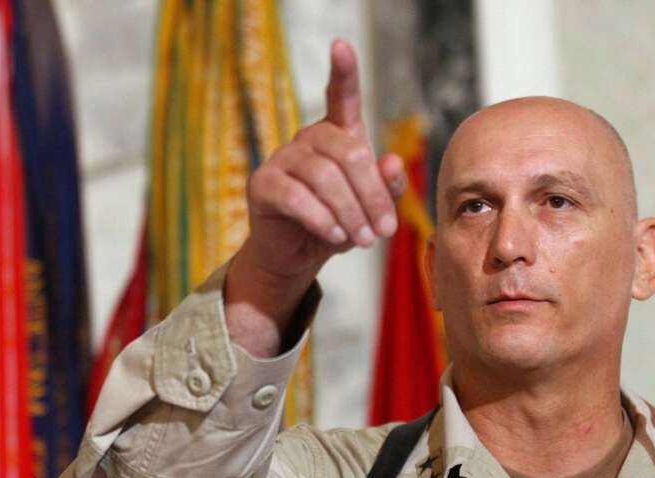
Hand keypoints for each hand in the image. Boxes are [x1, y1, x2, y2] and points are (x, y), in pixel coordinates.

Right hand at [225, 39, 406, 356]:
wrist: (297, 255)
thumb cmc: (338, 224)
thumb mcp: (370, 209)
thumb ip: (386, 187)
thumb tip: (392, 162)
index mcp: (337, 134)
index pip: (342, 96)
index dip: (343, 70)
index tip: (341, 45)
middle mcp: (308, 139)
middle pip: (348, 153)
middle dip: (372, 196)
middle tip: (383, 231)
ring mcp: (282, 159)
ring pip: (324, 177)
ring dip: (350, 213)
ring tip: (363, 240)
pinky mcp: (262, 184)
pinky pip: (297, 197)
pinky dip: (322, 220)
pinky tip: (335, 237)